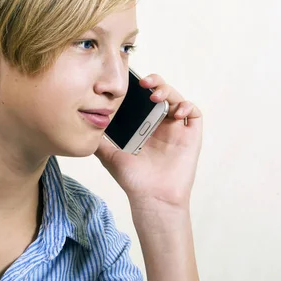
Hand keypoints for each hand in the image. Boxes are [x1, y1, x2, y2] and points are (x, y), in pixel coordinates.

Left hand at [95, 73, 202, 210]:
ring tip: (156, 96)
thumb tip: (85, 123)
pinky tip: (176, 111)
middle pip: (162, 92)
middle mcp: (161, 123)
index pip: (144, 97)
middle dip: (155, 82)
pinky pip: (195, 114)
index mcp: (144, 124)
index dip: (140, 86)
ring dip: (169, 91)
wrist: (151, 199)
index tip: (130, 82)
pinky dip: (188, 106)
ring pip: (177, 99)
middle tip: (144, 82)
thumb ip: (99, 139)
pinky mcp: (191, 137)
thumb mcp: (109, 155)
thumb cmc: (133, 179)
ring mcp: (177, 129)